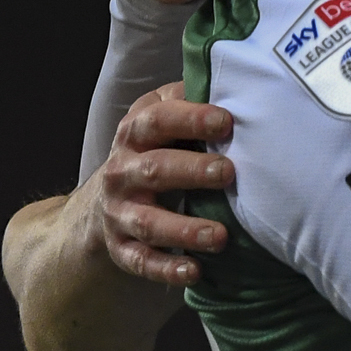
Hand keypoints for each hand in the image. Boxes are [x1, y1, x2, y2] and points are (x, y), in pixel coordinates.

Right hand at [80, 83, 235, 285]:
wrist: (106, 199)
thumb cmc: (159, 149)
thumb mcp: (167, 119)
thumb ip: (193, 102)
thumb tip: (244, 78)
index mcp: (136, 133)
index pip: (157, 120)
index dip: (190, 118)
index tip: (226, 121)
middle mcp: (123, 170)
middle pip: (155, 169)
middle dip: (191, 170)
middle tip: (229, 172)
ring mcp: (120, 211)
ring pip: (148, 221)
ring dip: (184, 229)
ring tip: (219, 236)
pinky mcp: (122, 247)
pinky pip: (140, 262)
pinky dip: (166, 269)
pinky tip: (194, 272)